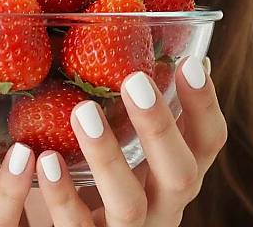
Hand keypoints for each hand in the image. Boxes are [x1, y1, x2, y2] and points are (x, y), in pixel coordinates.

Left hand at [35, 55, 226, 225]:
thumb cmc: (105, 178)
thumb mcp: (128, 147)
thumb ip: (134, 111)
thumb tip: (141, 43)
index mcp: (174, 173)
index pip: (208, 142)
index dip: (205, 106)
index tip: (191, 64)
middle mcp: (162, 206)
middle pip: (180, 175)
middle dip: (159, 127)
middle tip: (135, 80)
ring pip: (128, 204)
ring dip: (107, 156)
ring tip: (83, 112)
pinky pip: (76, 226)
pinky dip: (61, 193)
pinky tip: (45, 159)